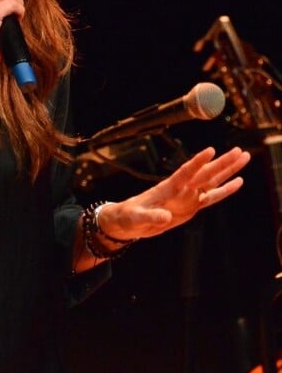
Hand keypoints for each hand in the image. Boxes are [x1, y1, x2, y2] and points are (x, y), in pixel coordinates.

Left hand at [98, 146, 250, 240]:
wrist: (128, 222)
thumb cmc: (129, 217)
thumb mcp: (136, 218)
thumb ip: (150, 217)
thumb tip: (165, 217)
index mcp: (167, 188)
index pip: (185, 173)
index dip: (197, 163)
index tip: (210, 151)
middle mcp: (181, 189)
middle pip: (205, 174)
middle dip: (222, 163)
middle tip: (240, 151)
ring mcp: (188, 197)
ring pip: (212, 182)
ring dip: (228, 171)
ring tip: (244, 157)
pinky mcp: (191, 206)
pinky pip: (211, 197)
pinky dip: (225, 190)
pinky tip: (238, 182)